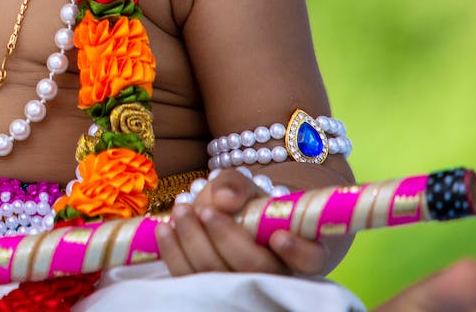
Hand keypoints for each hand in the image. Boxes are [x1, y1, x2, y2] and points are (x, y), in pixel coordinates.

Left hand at [153, 169, 327, 277]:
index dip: (297, 252)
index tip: (279, 236)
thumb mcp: (244, 185)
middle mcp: (275, 274)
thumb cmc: (245, 203)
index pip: (310, 258)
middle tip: (204, 210)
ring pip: (220, 277)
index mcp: (298, 249)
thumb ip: (236, 185)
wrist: (227, 220)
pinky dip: (174, 253)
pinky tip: (166, 229)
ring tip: (181, 211)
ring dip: (194, 242)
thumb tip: (226, 198)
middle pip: (254, 267)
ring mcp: (242, 287)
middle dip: (226, 238)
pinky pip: (190, 280)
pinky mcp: (209, 290)